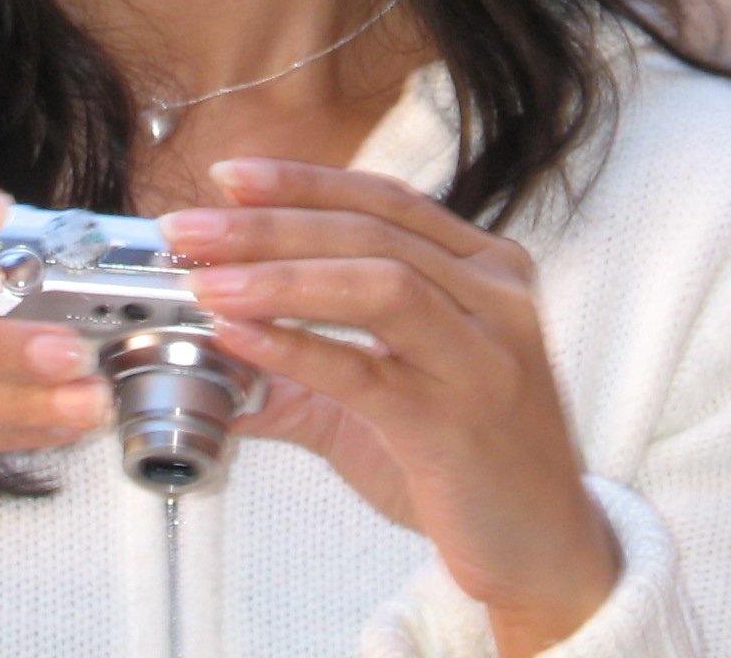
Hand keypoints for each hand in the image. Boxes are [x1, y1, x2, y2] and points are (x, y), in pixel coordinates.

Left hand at [163, 162, 620, 657]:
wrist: (544, 552)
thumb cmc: (470, 463)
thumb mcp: (391, 396)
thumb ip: (309, 368)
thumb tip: (217, 349)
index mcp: (486, 270)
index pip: (385, 200)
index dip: (302, 183)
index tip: (227, 177)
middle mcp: (496, 299)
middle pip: (370, 233)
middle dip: (268, 225)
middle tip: (186, 230)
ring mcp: (484, 357)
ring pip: (378, 283)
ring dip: (278, 276)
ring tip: (205, 282)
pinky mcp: (458, 422)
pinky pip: (366, 371)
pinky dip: (296, 347)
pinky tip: (240, 337)